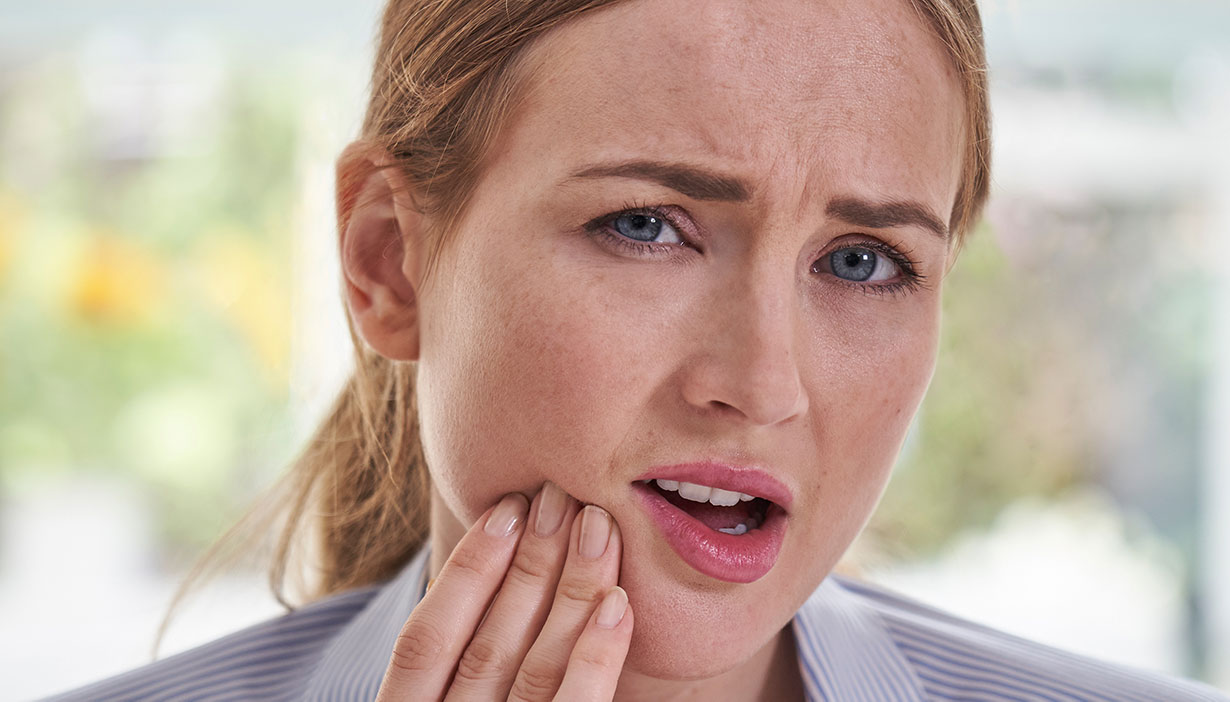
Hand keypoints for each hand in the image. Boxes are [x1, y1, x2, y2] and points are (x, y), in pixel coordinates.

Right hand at [375, 482, 632, 700]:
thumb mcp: (438, 696)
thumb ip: (454, 658)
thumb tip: (491, 557)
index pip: (425, 639)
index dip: (467, 568)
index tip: (509, 506)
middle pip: (488, 645)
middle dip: (528, 563)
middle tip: (562, 495)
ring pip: (536, 669)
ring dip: (570, 591)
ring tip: (598, 526)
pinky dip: (596, 656)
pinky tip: (618, 604)